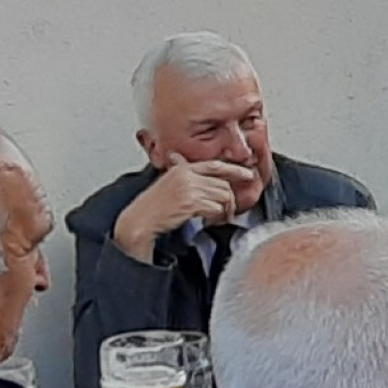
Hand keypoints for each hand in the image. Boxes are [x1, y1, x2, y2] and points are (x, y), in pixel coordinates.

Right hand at [111, 157, 261, 258]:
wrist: (139, 221)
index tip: (248, 174)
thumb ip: (185, 180)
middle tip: (227, 212)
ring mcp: (188, 188)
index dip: (234, 169)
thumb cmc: (151, 208)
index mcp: (181, 169)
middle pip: (222, 184)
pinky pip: (215, 208)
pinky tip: (209, 222)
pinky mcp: (190, 202)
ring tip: (218, 219)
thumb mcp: (167, 186)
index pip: (214, 165)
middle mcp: (186, 175)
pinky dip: (216, 218)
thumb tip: (206, 184)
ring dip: (224, 211)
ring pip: (222, 196)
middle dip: (229, 200)